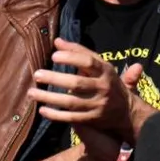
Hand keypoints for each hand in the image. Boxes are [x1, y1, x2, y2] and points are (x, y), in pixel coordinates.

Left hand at [29, 39, 150, 141]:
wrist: (127, 112)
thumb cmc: (110, 83)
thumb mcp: (103, 66)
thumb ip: (81, 53)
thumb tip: (58, 41)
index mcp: (106, 71)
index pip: (89, 62)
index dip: (71, 58)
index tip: (54, 56)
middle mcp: (102, 88)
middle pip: (77, 83)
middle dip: (55, 79)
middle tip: (37, 74)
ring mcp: (97, 105)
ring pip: (70, 102)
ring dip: (49, 97)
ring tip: (32, 92)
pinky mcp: (91, 119)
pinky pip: (71, 118)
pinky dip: (56, 115)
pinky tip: (42, 110)